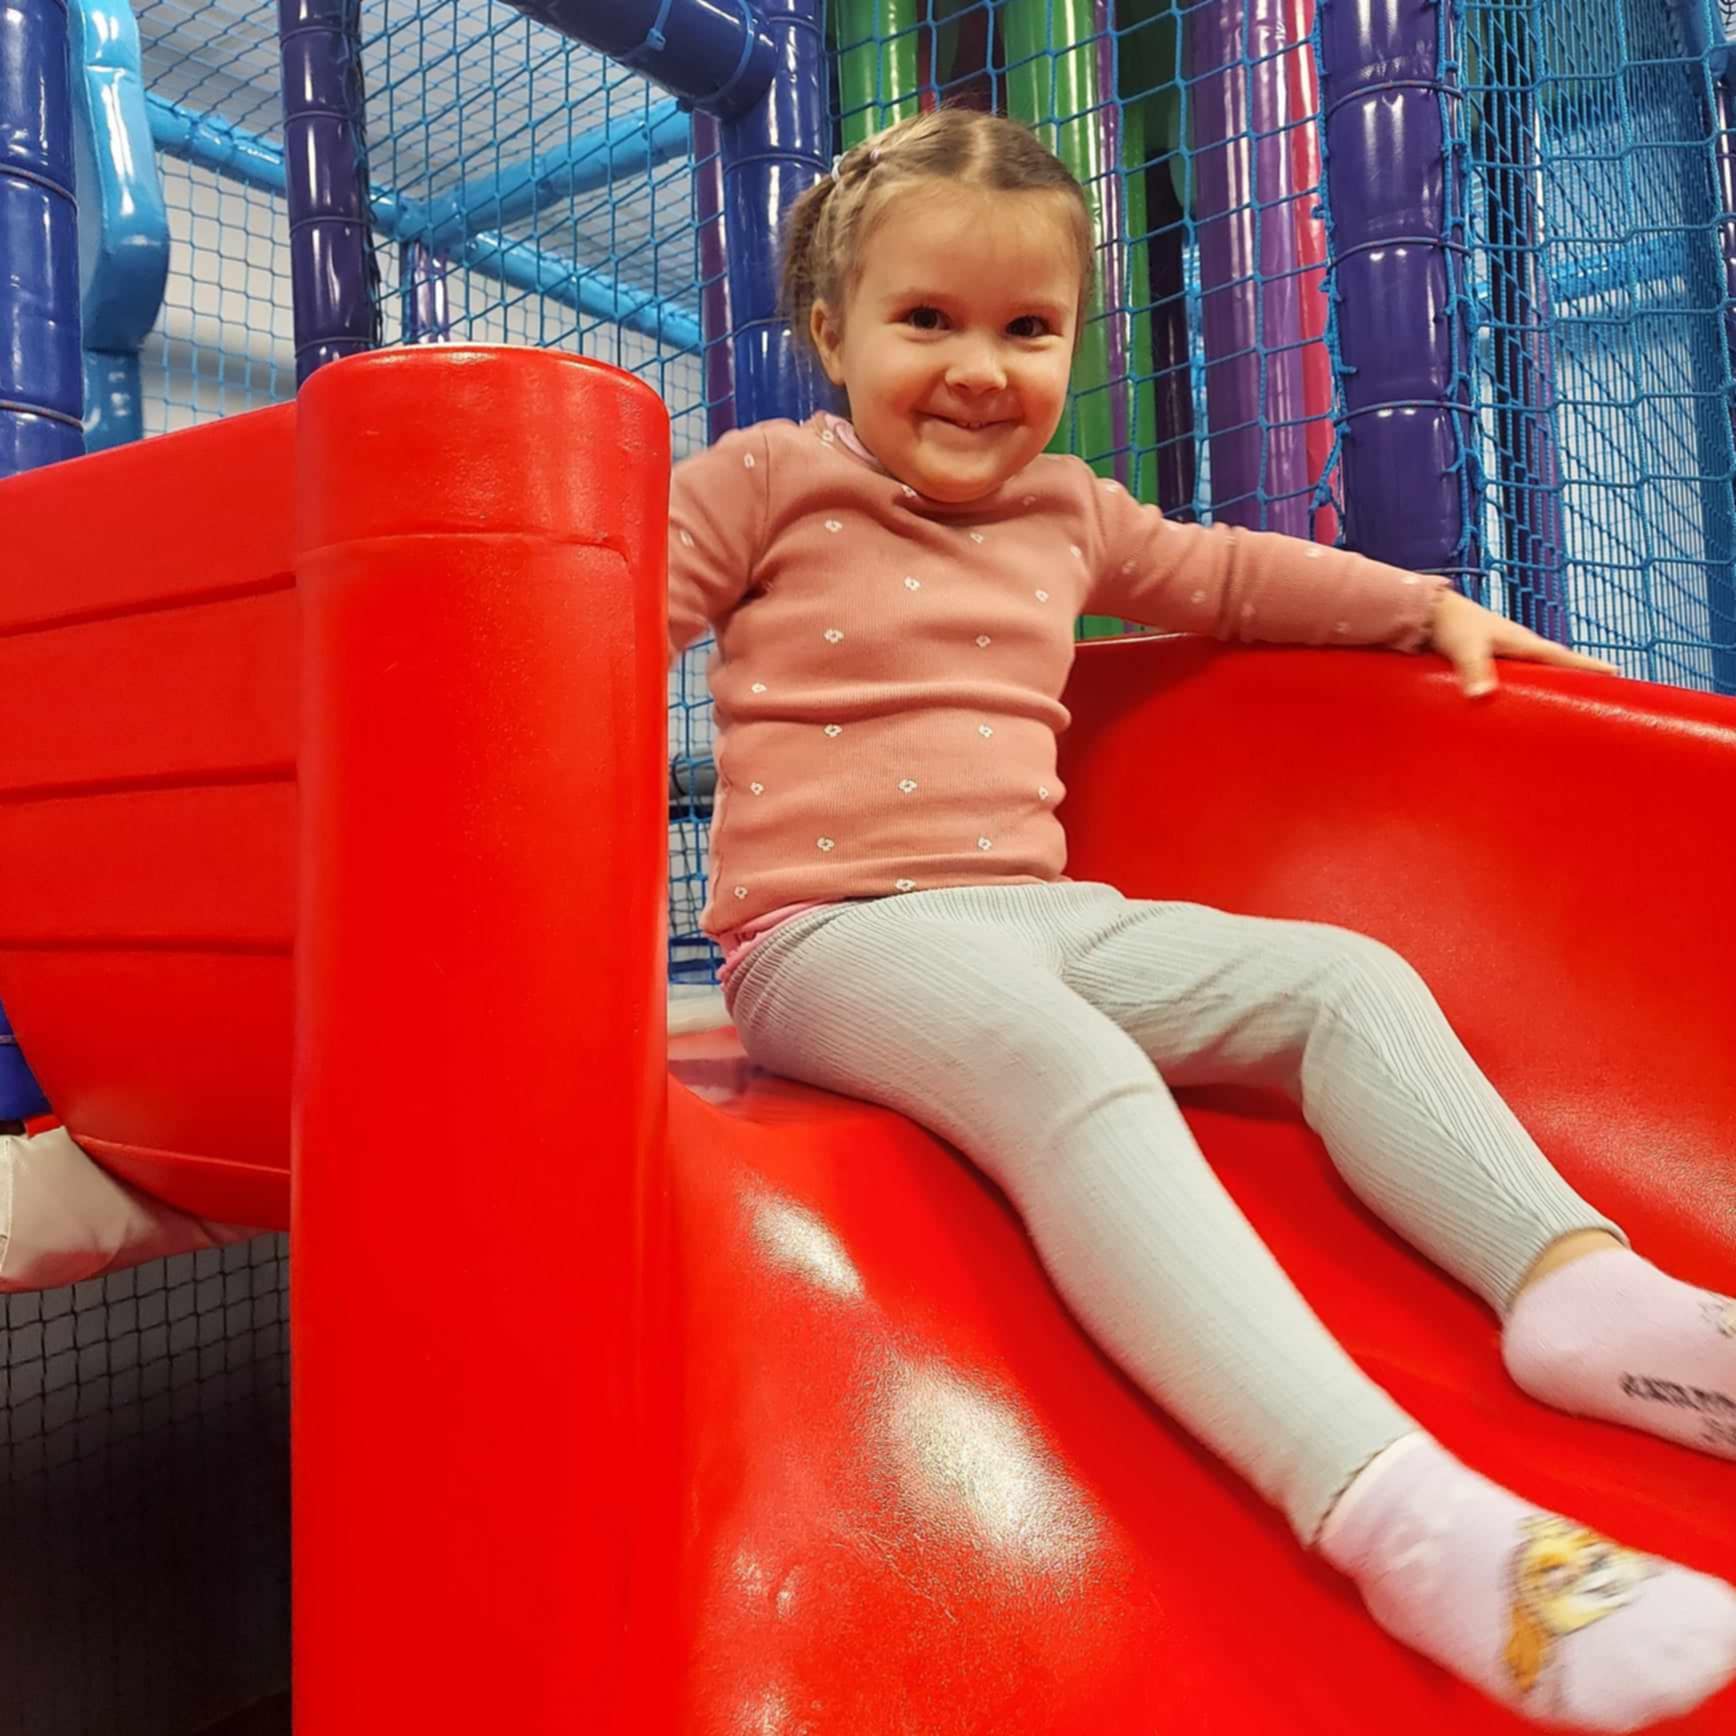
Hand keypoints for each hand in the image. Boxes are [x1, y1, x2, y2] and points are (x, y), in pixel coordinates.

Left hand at [1426, 589, 1618, 698]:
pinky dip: (1526, 691)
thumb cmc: (1450, 625)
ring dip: (1552, 688)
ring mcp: (1505, 656)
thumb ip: (1475, 669)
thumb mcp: (1466, 647)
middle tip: (1602, 698)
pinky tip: (1527, 707)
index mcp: (1523, 642)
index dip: (1589, 667)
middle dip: (1578, 681)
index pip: (1563, 657)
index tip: (1618, 674)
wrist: (1426, 613)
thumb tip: (1483, 696)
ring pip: (1536, 675)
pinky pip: (1515, 680)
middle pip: (1556, 667)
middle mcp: (1520, 648)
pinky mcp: (1489, 663)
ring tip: (1569, 709)